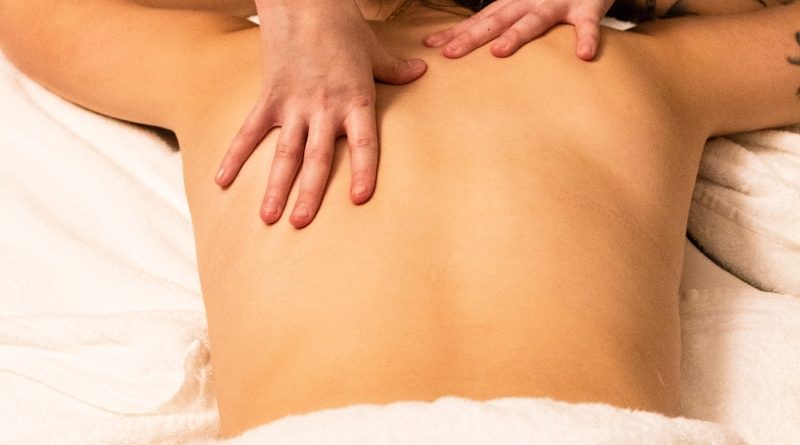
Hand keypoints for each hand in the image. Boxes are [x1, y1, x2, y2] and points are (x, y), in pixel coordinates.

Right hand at [215, 0, 426, 228]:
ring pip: (284, 152)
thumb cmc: (342, 25)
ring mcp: (293, 105)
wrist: (303, 0)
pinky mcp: (269, 97)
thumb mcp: (375, 50)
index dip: (362, 171)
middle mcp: (324, 109)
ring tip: (268, 217)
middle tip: (301, 224)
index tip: (358, 198)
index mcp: (355, 100)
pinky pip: (249, 131)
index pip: (364, 143)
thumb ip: (396, 70)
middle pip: (317, 158)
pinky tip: (221, 180)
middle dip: (309, 193)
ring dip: (275, 186)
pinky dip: (235, 155)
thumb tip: (421, 72)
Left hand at [424, 0, 614, 59]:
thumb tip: (480, 46)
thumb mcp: (525, 4)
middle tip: (451, 53)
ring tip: (498, 53)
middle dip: (473, 36)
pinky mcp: (588, 7)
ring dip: (516, 35)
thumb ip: (504, 21)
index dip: (456, 32)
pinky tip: (583, 55)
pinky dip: (586, 38)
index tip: (432, 46)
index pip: (481, 19)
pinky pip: (588, 25)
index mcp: (514, 3)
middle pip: (498, 20)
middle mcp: (531, 1)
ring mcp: (558, 3)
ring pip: (535, 20)